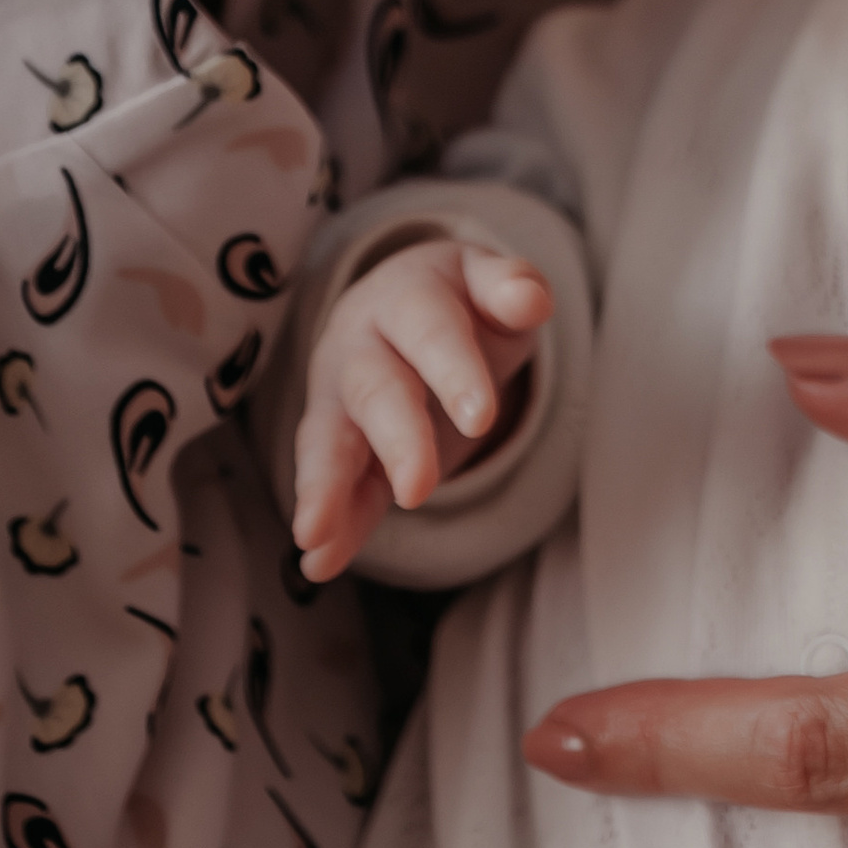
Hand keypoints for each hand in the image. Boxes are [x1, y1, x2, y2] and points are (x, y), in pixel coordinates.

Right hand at [291, 236, 551, 581]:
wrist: (412, 308)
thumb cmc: (463, 301)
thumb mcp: (490, 283)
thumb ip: (510, 286)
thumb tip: (531, 298)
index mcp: (406, 296)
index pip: (429, 329)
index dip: (454, 370)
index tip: (481, 418)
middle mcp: (360, 346)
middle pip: (375, 390)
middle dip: (397, 439)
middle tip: (419, 490)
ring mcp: (340, 399)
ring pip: (330, 440)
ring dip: (324, 488)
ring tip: (315, 534)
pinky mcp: (341, 449)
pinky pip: (336, 487)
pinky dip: (331, 524)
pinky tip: (319, 564)